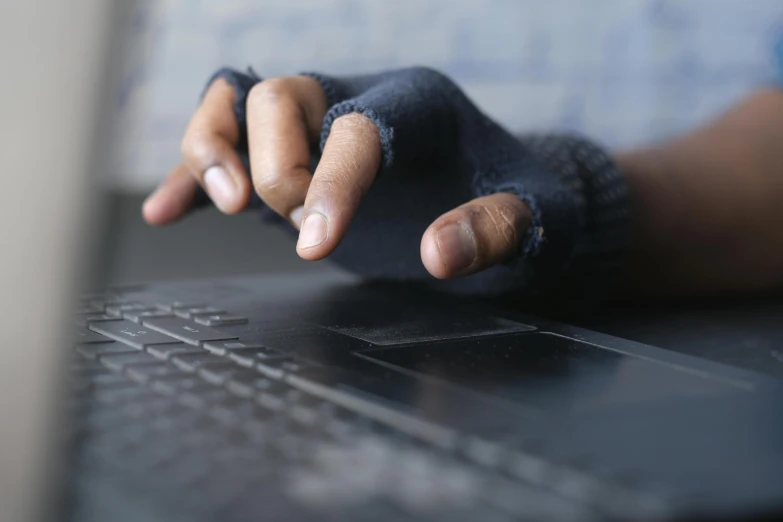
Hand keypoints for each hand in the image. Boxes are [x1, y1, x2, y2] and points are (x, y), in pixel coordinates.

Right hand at [142, 72, 530, 279]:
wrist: (503, 199)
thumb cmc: (525, 203)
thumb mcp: (539, 222)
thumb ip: (497, 230)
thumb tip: (439, 253)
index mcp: (420, 103)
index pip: (359, 126)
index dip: (331, 181)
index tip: (317, 242)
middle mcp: (359, 100)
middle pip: (280, 96)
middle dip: (275, 167)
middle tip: (304, 229)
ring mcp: (320, 129)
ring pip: (239, 101)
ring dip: (215, 149)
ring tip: (227, 205)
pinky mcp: (298, 163)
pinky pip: (230, 150)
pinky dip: (193, 177)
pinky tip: (168, 210)